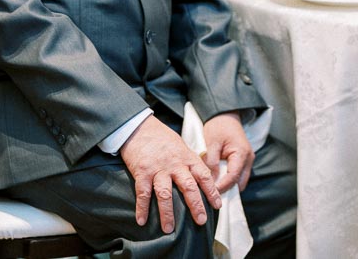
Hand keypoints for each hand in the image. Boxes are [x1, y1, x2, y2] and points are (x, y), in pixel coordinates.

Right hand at [118, 116, 221, 233]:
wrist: (140, 126)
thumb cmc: (162, 138)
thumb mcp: (181, 147)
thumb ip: (190, 163)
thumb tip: (203, 179)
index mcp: (187, 158)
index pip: (204, 176)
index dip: (212, 191)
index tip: (218, 206)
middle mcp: (174, 164)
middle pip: (188, 187)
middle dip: (196, 206)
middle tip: (201, 221)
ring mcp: (158, 169)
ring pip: (165, 194)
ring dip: (167, 213)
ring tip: (169, 230)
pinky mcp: (142, 172)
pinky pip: (143, 193)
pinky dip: (142, 208)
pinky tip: (141, 221)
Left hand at [202, 111, 254, 191]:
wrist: (225, 114)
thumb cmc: (218, 126)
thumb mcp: (212, 143)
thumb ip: (212, 162)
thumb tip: (211, 180)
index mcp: (242, 153)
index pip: (233, 177)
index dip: (222, 186)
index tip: (210, 192)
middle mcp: (248, 159)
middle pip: (239, 182)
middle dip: (227, 189)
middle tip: (211, 193)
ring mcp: (248, 160)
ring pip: (239, 180)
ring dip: (228, 185)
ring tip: (213, 187)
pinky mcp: (243, 160)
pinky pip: (238, 174)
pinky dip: (229, 179)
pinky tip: (218, 180)